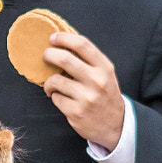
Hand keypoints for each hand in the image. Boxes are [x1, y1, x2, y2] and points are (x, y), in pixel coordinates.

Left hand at [42, 32, 124, 151]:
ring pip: (55, 80)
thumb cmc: (105, 94)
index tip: (52, 38)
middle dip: (49, 55)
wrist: (116, 125)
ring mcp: (86, 98)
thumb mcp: (105, 74)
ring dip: (49, 82)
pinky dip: (54, 97)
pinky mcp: (76, 112)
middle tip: (45, 56)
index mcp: (104, 68)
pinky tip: (62, 99)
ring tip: (52, 85)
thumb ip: (88, 60)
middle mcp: (97, 81)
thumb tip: (62, 43)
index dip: (63, 38)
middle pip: (64, 59)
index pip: (82, 44)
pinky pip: (55, 98)